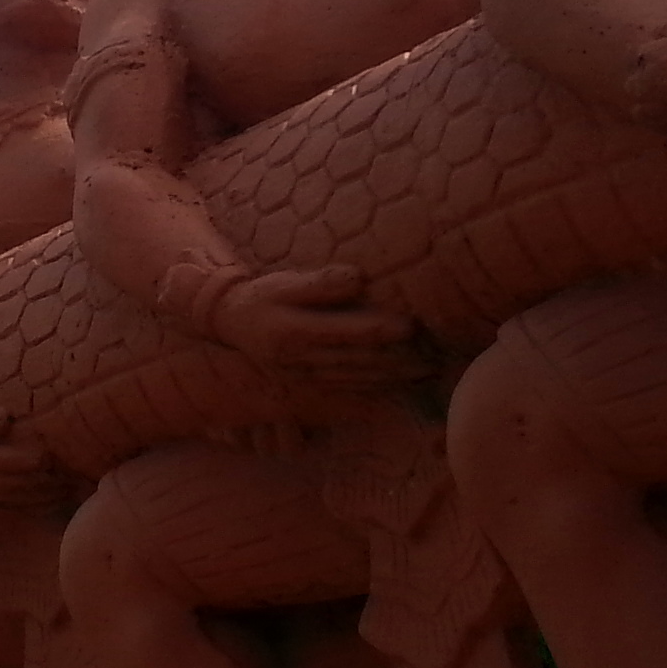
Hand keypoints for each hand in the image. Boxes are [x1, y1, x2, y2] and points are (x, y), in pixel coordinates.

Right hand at [0, 407, 63, 507]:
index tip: (56, 453)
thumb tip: (7, 418)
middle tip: (74, 475)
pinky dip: (34, 506)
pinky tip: (53, 501)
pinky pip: (11, 507)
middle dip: (47, 482)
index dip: (33, 460)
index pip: (6, 463)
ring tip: (71, 489)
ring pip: (17, 500)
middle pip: (17, 486)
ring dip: (45, 497)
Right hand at [214, 265, 427, 387]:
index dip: (378, 330)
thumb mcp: (286, 284)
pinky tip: (399, 385)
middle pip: (357, 362)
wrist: (234, 325)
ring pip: (356, 379)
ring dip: (392, 378)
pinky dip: (375, 388)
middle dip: (396, 362)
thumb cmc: (265, 296)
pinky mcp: (312, 383)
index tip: (411, 326)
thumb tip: (359, 278)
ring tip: (425, 372)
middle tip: (432, 358)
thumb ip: (321, 284)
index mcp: (295, 333)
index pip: (345, 333)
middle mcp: (302, 360)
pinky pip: (348, 389)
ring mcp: (307, 376)